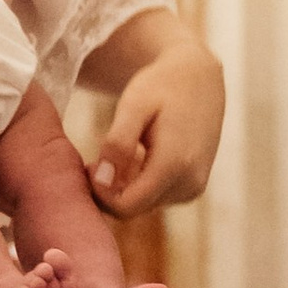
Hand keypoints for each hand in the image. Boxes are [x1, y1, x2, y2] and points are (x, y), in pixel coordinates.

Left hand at [90, 21, 224, 214]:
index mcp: (175, 164)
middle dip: (109, 190)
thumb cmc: (161, 86)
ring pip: (142, 205)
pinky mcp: (192, 188)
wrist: (199, 79)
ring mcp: (193, 188)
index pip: (126, 206)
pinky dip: (138, 183)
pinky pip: (154, 198)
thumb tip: (102, 180)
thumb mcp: (134, 105)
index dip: (100, 192)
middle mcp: (189, 183)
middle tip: (96, 158)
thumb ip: (118, 142)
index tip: (89, 164)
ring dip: (123, 187)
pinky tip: (135, 157)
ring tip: (117, 152)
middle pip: (132, 209)